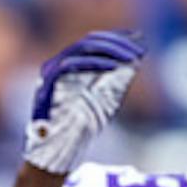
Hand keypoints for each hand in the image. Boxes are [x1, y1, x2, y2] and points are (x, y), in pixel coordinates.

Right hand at [24, 30, 143, 174]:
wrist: (57, 148)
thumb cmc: (80, 127)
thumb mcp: (105, 97)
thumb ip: (116, 77)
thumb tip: (136, 57)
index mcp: (66, 66)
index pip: (92, 42)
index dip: (116, 38)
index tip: (139, 39)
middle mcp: (55, 64)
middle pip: (89, 41)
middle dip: (118, 43)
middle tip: (140, 51)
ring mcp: (49, 72)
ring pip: (82, 48)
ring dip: (111, 50)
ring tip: (132, 58)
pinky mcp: (47, 82)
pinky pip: (71, 64)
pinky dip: (95, 63)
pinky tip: (115, 67)